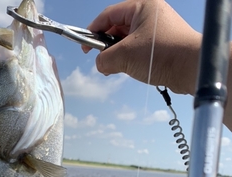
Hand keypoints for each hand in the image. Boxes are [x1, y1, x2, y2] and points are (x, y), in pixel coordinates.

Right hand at [83, 0, 201, 94]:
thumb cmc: (163, 54)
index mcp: (141, 6)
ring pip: (128, 39)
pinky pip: (138, 48)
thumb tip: (99, 64)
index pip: (109, 15)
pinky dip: (129, 58)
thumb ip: (105, 58)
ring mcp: (157, 29)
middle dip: (106, 45)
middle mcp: (150, 14)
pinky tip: (125, 69)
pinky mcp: (162, 44)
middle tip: (100, 60)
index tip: (85, 46)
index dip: (94, 31)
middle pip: (118, 27)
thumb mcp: (125, 56)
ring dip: (117, 54)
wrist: (191, 68)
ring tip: (113, 68)